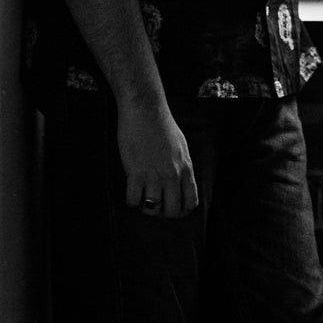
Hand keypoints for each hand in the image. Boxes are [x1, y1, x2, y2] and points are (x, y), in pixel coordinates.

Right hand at [116, 92, 198, 218]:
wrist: (145, 110)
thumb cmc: (161, 125)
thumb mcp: (180, 146)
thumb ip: (182, 166)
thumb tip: (181, 182)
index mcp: (186, 168)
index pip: (191, 202)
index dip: (182, 210)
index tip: (172, 206)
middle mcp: (172, 174)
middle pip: (173, 211)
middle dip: (163, 213)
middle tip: (155, 205)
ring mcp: (154, 174)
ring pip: (153, 209)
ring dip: (146, 208)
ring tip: (142, 198)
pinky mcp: (136, 172)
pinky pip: (133, 200)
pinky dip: (131, 201)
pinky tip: (131, 191)